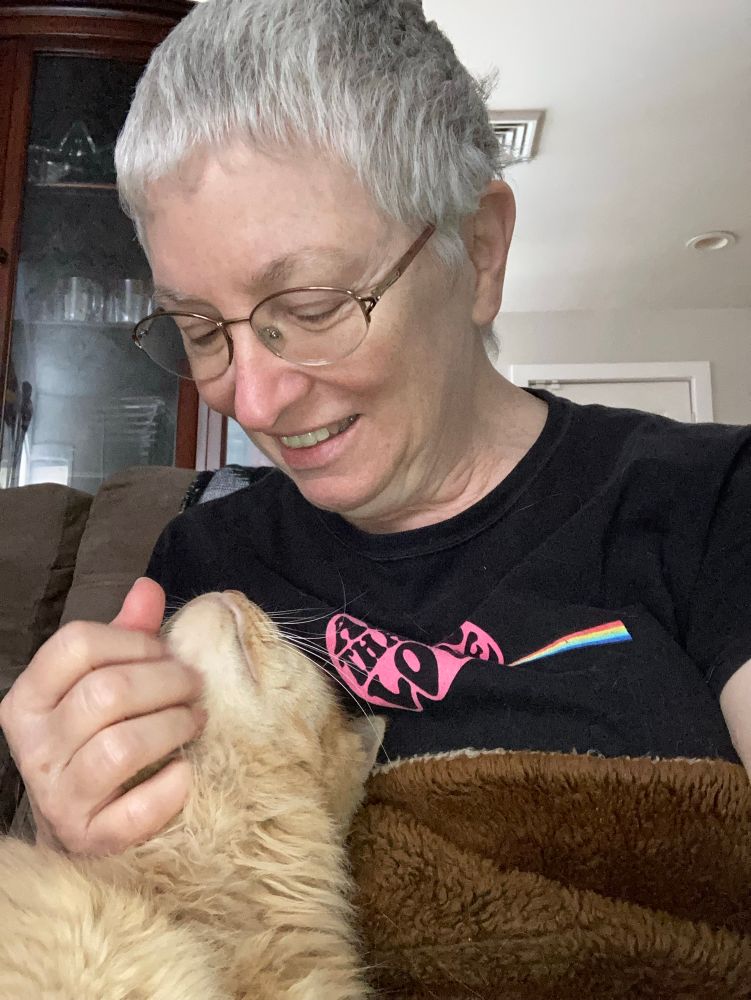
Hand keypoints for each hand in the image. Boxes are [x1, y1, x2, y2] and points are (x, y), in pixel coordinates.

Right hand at [0, 578, 203, 855]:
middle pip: (106, 692)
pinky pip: (135, 810)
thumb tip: (147, 588)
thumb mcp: (101, 682)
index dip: (132, 640)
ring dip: (172, 726)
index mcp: (30, 698)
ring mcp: (57, 795)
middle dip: (166, 681)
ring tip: (195, 720)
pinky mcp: (88, 837)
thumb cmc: (97, 738)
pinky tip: (185, 773)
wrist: (83, 825)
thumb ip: (125, 636)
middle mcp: (33, 746)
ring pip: (121, 747)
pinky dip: (169, 789)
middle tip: (194, 685)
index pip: (76, 645)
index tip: (163, 651)